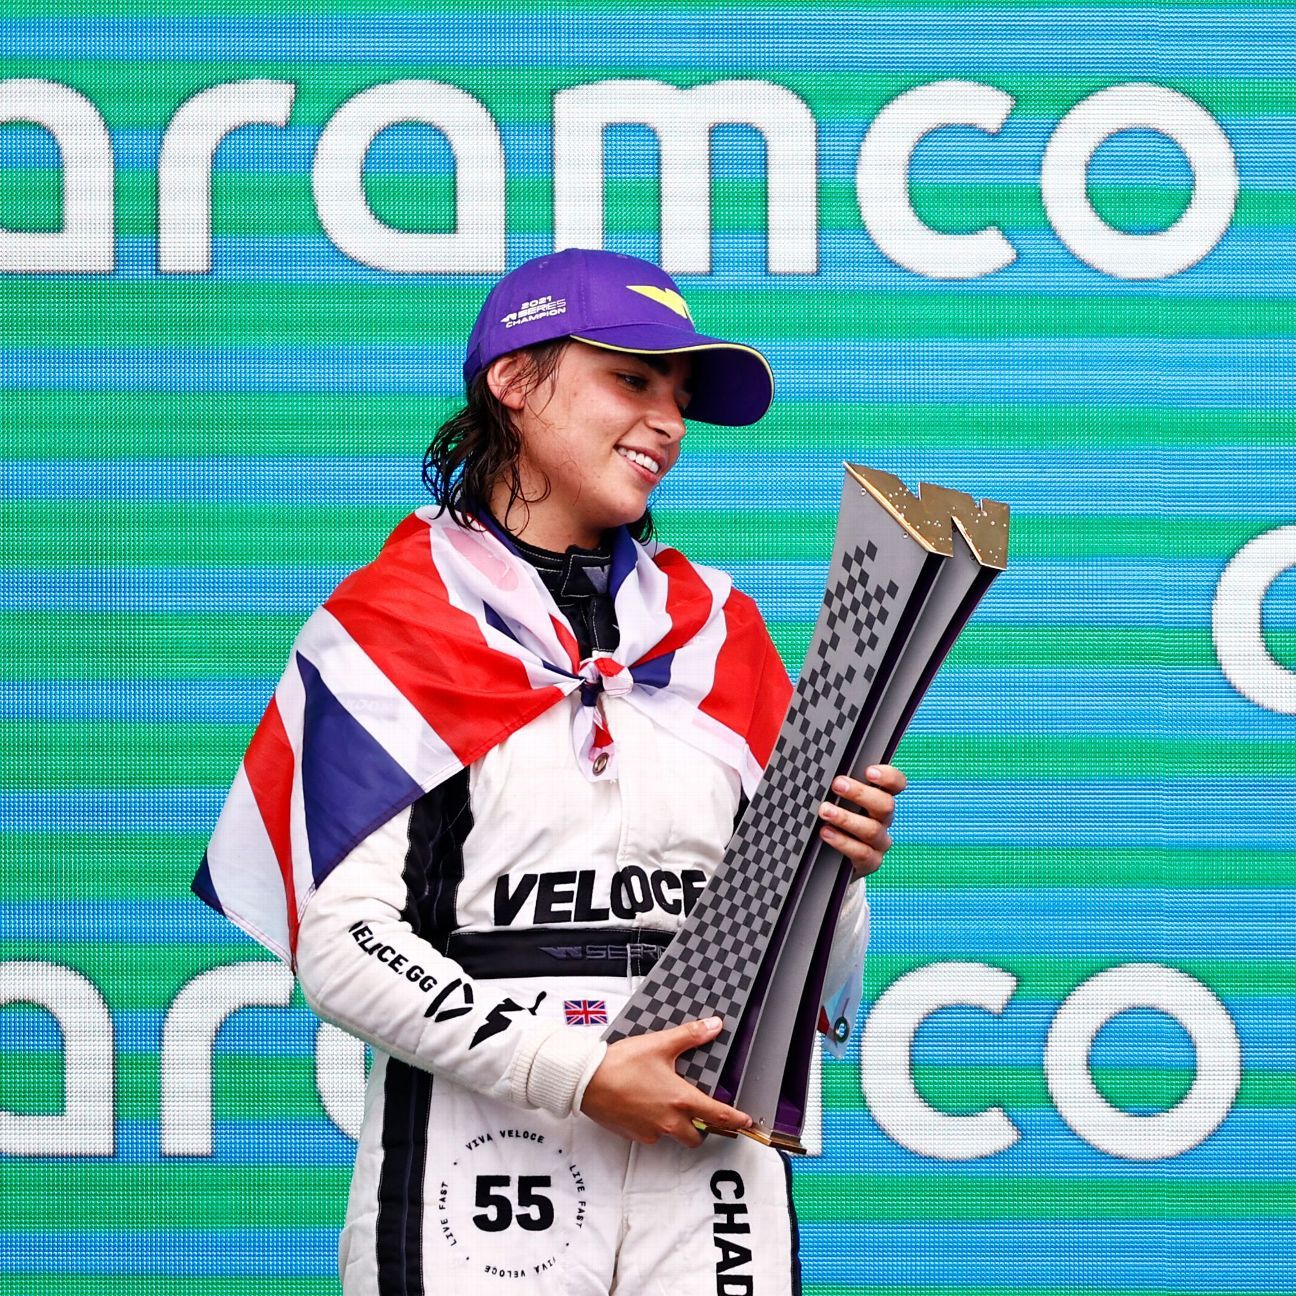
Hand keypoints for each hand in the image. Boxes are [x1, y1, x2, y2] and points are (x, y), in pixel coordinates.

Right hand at [580, 1017, 752, 1146]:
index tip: (745, 1122)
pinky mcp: (633, 1135)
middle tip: (698, 1111)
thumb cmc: (622, 1063)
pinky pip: (651, 1134)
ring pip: (672, 1135)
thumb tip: (713, 1026)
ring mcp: (650, 1131)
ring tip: (664, 1102)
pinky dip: (653, 1124)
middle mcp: (668, 1121)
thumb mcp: (660, 1044)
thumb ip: (690, 1036)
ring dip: (675, 1125)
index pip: (717, 1116)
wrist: (587, 1081)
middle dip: (701, 1128)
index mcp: (680, 1100)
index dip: (734, 1120)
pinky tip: (644, 1105)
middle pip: (696, 1136)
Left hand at [817, 764, 906, 879]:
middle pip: (885, 805)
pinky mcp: (870, 862)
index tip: (869, 771)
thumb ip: (835, 783)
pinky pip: (863, 853)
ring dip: (846, 818)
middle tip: (838, 784)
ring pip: (872, 830)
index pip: (896, 784)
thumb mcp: (836, 798)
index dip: (888, 777)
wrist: (830, 856)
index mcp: (879, 797)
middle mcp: (883, 819)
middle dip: (860, 793)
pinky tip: (826, 833)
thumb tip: (813, 762)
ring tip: (824, 810)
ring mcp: (879, 842)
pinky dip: (843, 841)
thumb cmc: (833, 816)